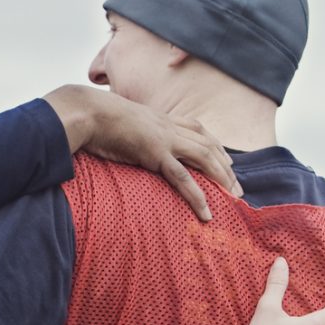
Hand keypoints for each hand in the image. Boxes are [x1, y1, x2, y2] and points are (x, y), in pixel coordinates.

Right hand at [45, 84, 239, 221]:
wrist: (87, 111)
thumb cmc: (95, 116)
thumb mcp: (120, 120)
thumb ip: (130, 129)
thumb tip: (122, 137)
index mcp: (161, 118)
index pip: (198, 128)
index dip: (215, 144)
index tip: (227, 159)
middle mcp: (168, 126)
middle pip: (208, 145)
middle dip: (226, 167)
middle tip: (238, 187)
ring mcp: (164, 139)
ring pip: (204, 158)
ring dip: (222, 179)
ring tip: (233, 199)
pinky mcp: (155, 154)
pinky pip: (182, 178)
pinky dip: (197, 196)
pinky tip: (206, 212)